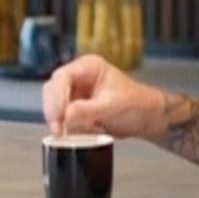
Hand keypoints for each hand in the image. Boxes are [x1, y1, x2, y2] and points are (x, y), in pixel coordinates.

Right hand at [42, 54, 166, 140]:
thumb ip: (87, 111)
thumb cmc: (136, 105)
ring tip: (86, 129)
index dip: (56, 98)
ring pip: (54, 104)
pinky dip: (69, 126)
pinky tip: (89, 129)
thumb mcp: (112, 107)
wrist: (146, 117)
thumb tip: (65, 116)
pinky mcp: (74, 105)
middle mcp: (78, 76)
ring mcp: (75, 91)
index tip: (58, 118)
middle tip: (59, 131)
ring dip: (62, 120)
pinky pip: (62, 116)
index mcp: (89, 67)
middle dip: (55, 111)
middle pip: (52, 90)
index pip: (63, 78)